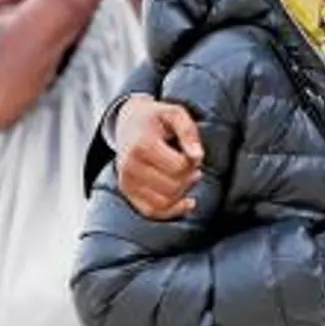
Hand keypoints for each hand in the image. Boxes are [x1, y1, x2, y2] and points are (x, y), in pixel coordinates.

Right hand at [114, 95, 201, 218]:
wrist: (128, 122)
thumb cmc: (155, 118)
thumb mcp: (175, 113)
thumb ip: (189, 132)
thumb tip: (198, 156)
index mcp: (142, 145)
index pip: (179, 168)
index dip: (194, 162)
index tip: (193, 153)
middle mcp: (130, 166)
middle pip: (173, 187)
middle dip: (189, 177)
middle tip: (192, 165)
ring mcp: (126, 181)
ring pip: (164, 203)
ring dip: (183, 193)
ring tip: (187, 177)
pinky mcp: (127, 192)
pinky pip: (152, 211)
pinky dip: (172, 211)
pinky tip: (187, 202)